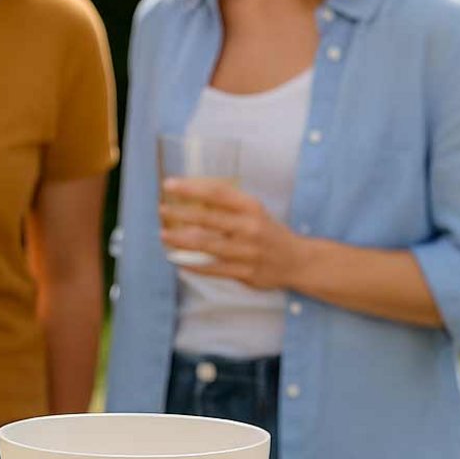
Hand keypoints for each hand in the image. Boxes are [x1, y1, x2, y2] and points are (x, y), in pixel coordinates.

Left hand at [160, 177, 304, 289]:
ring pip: (208, 245)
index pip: (218, 193)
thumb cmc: (268, 232)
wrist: (298, 261)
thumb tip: (190, 196)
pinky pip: (214, 269)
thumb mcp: (254, 212)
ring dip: (182, 240)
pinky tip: (178, 261)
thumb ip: (227, 206)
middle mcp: (250, 228)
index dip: (191, 188)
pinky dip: (194, 266)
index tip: (169, 185)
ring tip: (163, 235)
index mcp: (252, 208)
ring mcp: (248, 252)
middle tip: (161, 210)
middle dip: (181, 214)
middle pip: (209, 219)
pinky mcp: (246, 273)